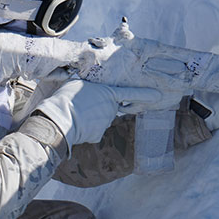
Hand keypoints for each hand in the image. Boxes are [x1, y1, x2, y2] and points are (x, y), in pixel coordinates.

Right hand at [35, 79, 162, 145]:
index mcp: (108, 93)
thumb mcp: (78, 84)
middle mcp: (111, 108)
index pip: (130, 93)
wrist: (60, 118)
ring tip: (75, 115)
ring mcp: (106, 123)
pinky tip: (77, 127)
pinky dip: (86, 131)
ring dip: (90, 119)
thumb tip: (90, 92)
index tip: (158, 96)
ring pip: (100, 120)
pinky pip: (93, 132)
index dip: (145, 94)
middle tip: (81, 106)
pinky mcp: (98, 135)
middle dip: (98, 108)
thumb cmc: (66, 98)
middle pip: (108, 108)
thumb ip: (91, 88)